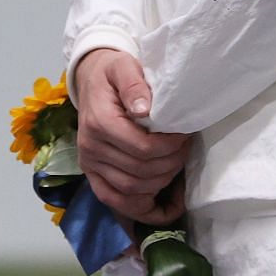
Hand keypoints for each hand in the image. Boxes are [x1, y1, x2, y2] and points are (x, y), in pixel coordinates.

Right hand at [73, 49, 192, 224]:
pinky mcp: (92, 174)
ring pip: (131, 190)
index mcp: (99, 123)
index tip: (185, 135)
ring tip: (175, 164)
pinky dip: (141, 208)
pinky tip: (163, 204)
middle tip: (186, 148)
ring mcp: (89, 164)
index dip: (170, 148)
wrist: (91, 80)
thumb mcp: (123, 66)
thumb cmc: (112, 73)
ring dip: (161, 183)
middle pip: (140, 172)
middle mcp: (90, 147)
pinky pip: (115, 201)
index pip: (143, 149)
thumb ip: (133, 84)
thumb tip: (144, 109)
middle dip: (171, 164)